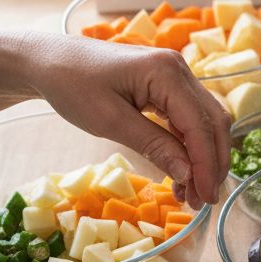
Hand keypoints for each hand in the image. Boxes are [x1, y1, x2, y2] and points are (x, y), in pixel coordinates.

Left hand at [21, 32, 231, 207]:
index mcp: (166, 72)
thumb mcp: (110, 121)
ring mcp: (174, 75)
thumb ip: (153, 145)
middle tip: (203, 200)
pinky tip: (180, 171)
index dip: (206, 165)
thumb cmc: (71, 85)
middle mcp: (178, 69)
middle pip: (212, 121)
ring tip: (190, 193)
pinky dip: (188, 146)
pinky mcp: (166, 85)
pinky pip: (187, 118)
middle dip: (212, 164)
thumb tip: (188, 174)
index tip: (205, 198)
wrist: (48, 61)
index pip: (199, 125)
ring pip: (204, 121)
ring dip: (203, 157)